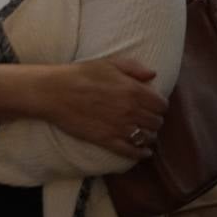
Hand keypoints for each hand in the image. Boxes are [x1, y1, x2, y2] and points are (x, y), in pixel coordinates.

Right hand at [42, 58, 166, 159]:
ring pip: (147, 137)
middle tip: (147, 117)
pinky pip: (132, 152)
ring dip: (148, 135)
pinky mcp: (107, 140)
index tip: (153, 104)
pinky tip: (143, 152)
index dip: (159, 104)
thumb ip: (133, 68)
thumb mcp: (108, 63)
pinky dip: (141, 153)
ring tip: (143, 132)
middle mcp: (131, 111)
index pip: (161, 104)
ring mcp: (120, 127)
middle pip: (156, 121)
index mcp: (134, 90)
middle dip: (154, 119)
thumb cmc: (80, 74)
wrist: (55, 92)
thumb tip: (153, 75)